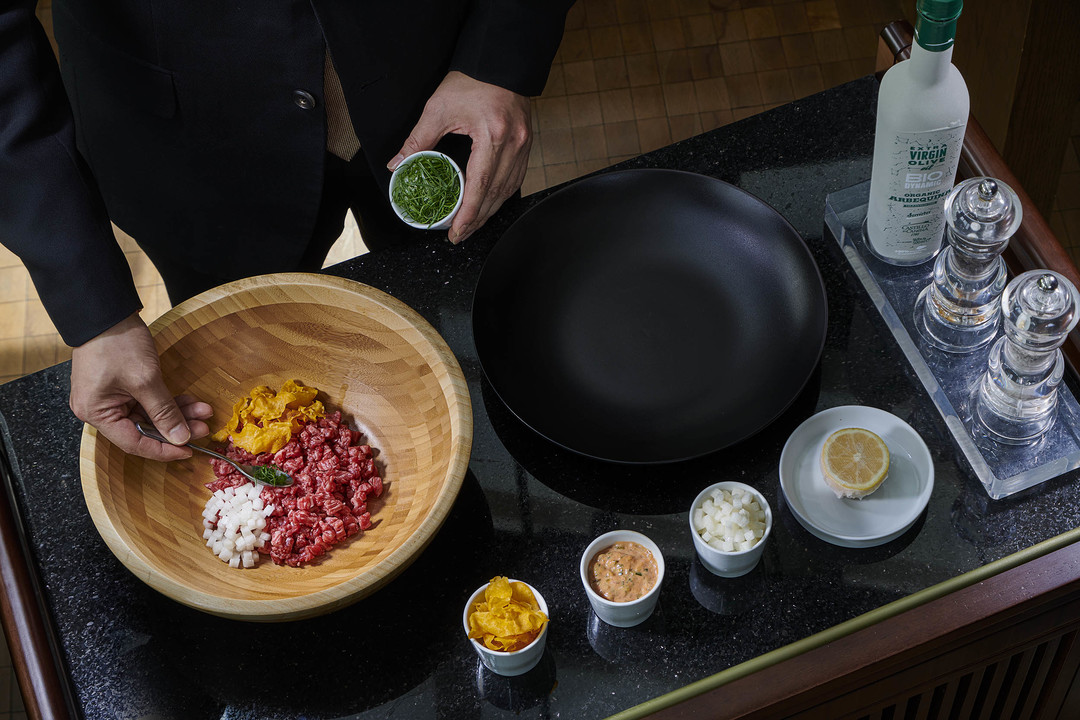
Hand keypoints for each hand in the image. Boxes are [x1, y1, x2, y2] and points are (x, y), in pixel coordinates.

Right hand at [69, 313, 212, 460]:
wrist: (107, 311)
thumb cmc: (118, 343)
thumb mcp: (145, 380)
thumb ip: (164, 412)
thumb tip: (180, 438)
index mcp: (96, 413)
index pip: (134, 443)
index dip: (163, 450)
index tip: (188, 450)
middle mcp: (99, 410)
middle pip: (143, 429)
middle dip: (176, 427)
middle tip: (203, 427)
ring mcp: (109, 398)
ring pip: (149, 415)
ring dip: (176, 413)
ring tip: (203, 412)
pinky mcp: (120, 387)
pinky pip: (146, 402)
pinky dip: (168, 402)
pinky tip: (191, 402)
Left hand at [388, 71, 531, 243]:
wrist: (500, 61)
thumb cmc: (472, 80)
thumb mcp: (439, 108)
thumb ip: (418, 139)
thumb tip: (398, 164)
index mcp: (493, 136)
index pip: (480, 185)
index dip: (468, 214)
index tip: (456, 232)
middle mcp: (513, 144)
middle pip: (495, 194)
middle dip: (477, 220)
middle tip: (459, 236)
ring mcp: (524, 146)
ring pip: (507, 190)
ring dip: (489, 211)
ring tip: (472, 226)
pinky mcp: (526, 144)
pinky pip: (515, 179)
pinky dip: (501, 196)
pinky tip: (489, 205)